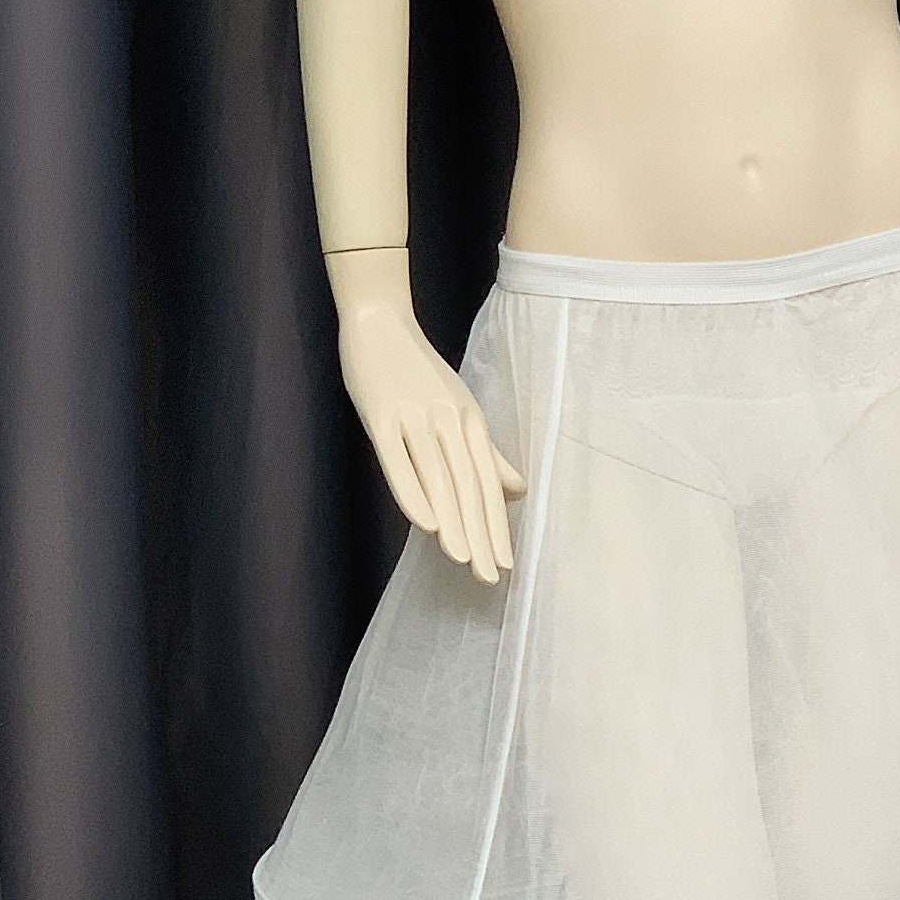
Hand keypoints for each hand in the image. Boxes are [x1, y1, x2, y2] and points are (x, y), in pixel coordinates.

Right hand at [326, 248, 524, 580]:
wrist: (380, 322)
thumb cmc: (418, 371)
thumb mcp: (460, 407)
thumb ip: (486, 451)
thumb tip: (518, 490)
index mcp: (469, 422)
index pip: (488, 483)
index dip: (497, 525)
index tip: (507, 564)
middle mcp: (449, 422)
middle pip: (469, 486)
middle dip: (482, 534)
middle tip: (492, 577)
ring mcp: (415, 417)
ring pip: (439, 478)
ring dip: (453, 521)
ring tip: (463, 561)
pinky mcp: (381, 416)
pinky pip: (398, 460)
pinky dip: (412, 491)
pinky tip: (423, 523)